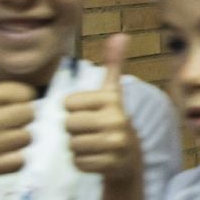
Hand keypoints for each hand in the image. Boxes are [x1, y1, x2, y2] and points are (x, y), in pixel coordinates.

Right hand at [0, 22, 35, 185]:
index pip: (24, 94)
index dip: (18, 99)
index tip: (2, 103)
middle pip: (29, 116)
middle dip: (20, 120)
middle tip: (3, 123)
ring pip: (26, 139)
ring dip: (18, 140)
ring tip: (0, 138)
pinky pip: (20, 160)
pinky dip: (14, 159)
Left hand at [66, 33, 142, 178]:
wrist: (131, 158)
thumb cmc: (114, 120)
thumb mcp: (113, 93)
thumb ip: (113, 64)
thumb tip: (120, 34)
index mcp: (112, 100)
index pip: (68, 103)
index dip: (74, 109)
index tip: (89, 112)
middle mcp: (116, 121)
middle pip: (69, 124)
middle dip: (74, 129)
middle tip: (89, 130)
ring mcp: (114, 145)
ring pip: (72, 144)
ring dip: (77, 146)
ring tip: (92, 144)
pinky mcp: (109, 165)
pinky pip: (78, 162)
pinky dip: (81, 162)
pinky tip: (94, 158)